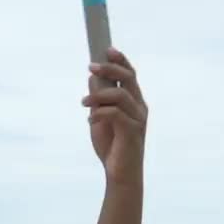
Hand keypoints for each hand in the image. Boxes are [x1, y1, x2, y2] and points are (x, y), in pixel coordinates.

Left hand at [82, 48, 147, 184]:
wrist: (120, 174)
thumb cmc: (111, 146)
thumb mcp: (100, 118)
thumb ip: (98, 98)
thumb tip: (93, 77)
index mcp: (134, 101)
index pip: (130, 74)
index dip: (120, 60)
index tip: (106, 49)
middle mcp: (139, 107)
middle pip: (128, 78)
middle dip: (109, 68)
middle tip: (90, 67)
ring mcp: (138, 119)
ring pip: (120, 95)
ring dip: (98, 95)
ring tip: (84, 103)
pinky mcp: (133, 131)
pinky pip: (115, 113)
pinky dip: (99, 113)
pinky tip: (90, 120)